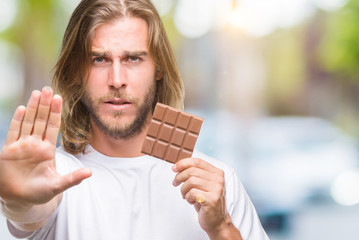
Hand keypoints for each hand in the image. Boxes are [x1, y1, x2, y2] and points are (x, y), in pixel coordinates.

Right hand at [0, 87, 90, 207]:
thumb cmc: (39, 192)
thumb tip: (90, 173)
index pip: (53, 127)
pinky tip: (23, 109)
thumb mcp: (57, 185)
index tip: (60, 98)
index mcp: (48, 150)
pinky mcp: (8, 150)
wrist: (19, 199)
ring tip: (38, 93)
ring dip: (33, 108)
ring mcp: (22, 146)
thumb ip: (72, 179)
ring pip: (28, 122)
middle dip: (45, 105)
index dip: (56, 113)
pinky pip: (14, 132)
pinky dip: (18, 121)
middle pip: (41, 120)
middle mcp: (36, 144)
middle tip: (49, 89)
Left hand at [172, 158, 233, 236]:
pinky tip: (191, 201)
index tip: (174, 168)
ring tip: (185, 195)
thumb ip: (195, 174)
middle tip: (175, 183)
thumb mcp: (203, 184)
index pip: (197, 161)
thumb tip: (178, 167)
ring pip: (191, 181)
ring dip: (183, 189)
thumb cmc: (207, 201)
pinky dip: (188, 197)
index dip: (183, 163)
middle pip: (192, 171)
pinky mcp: (212, 199)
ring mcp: (216, 189)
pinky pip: (192, 193)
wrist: (217, 221)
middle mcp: (218, 179)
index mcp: (217, 173)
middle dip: (179, 177)